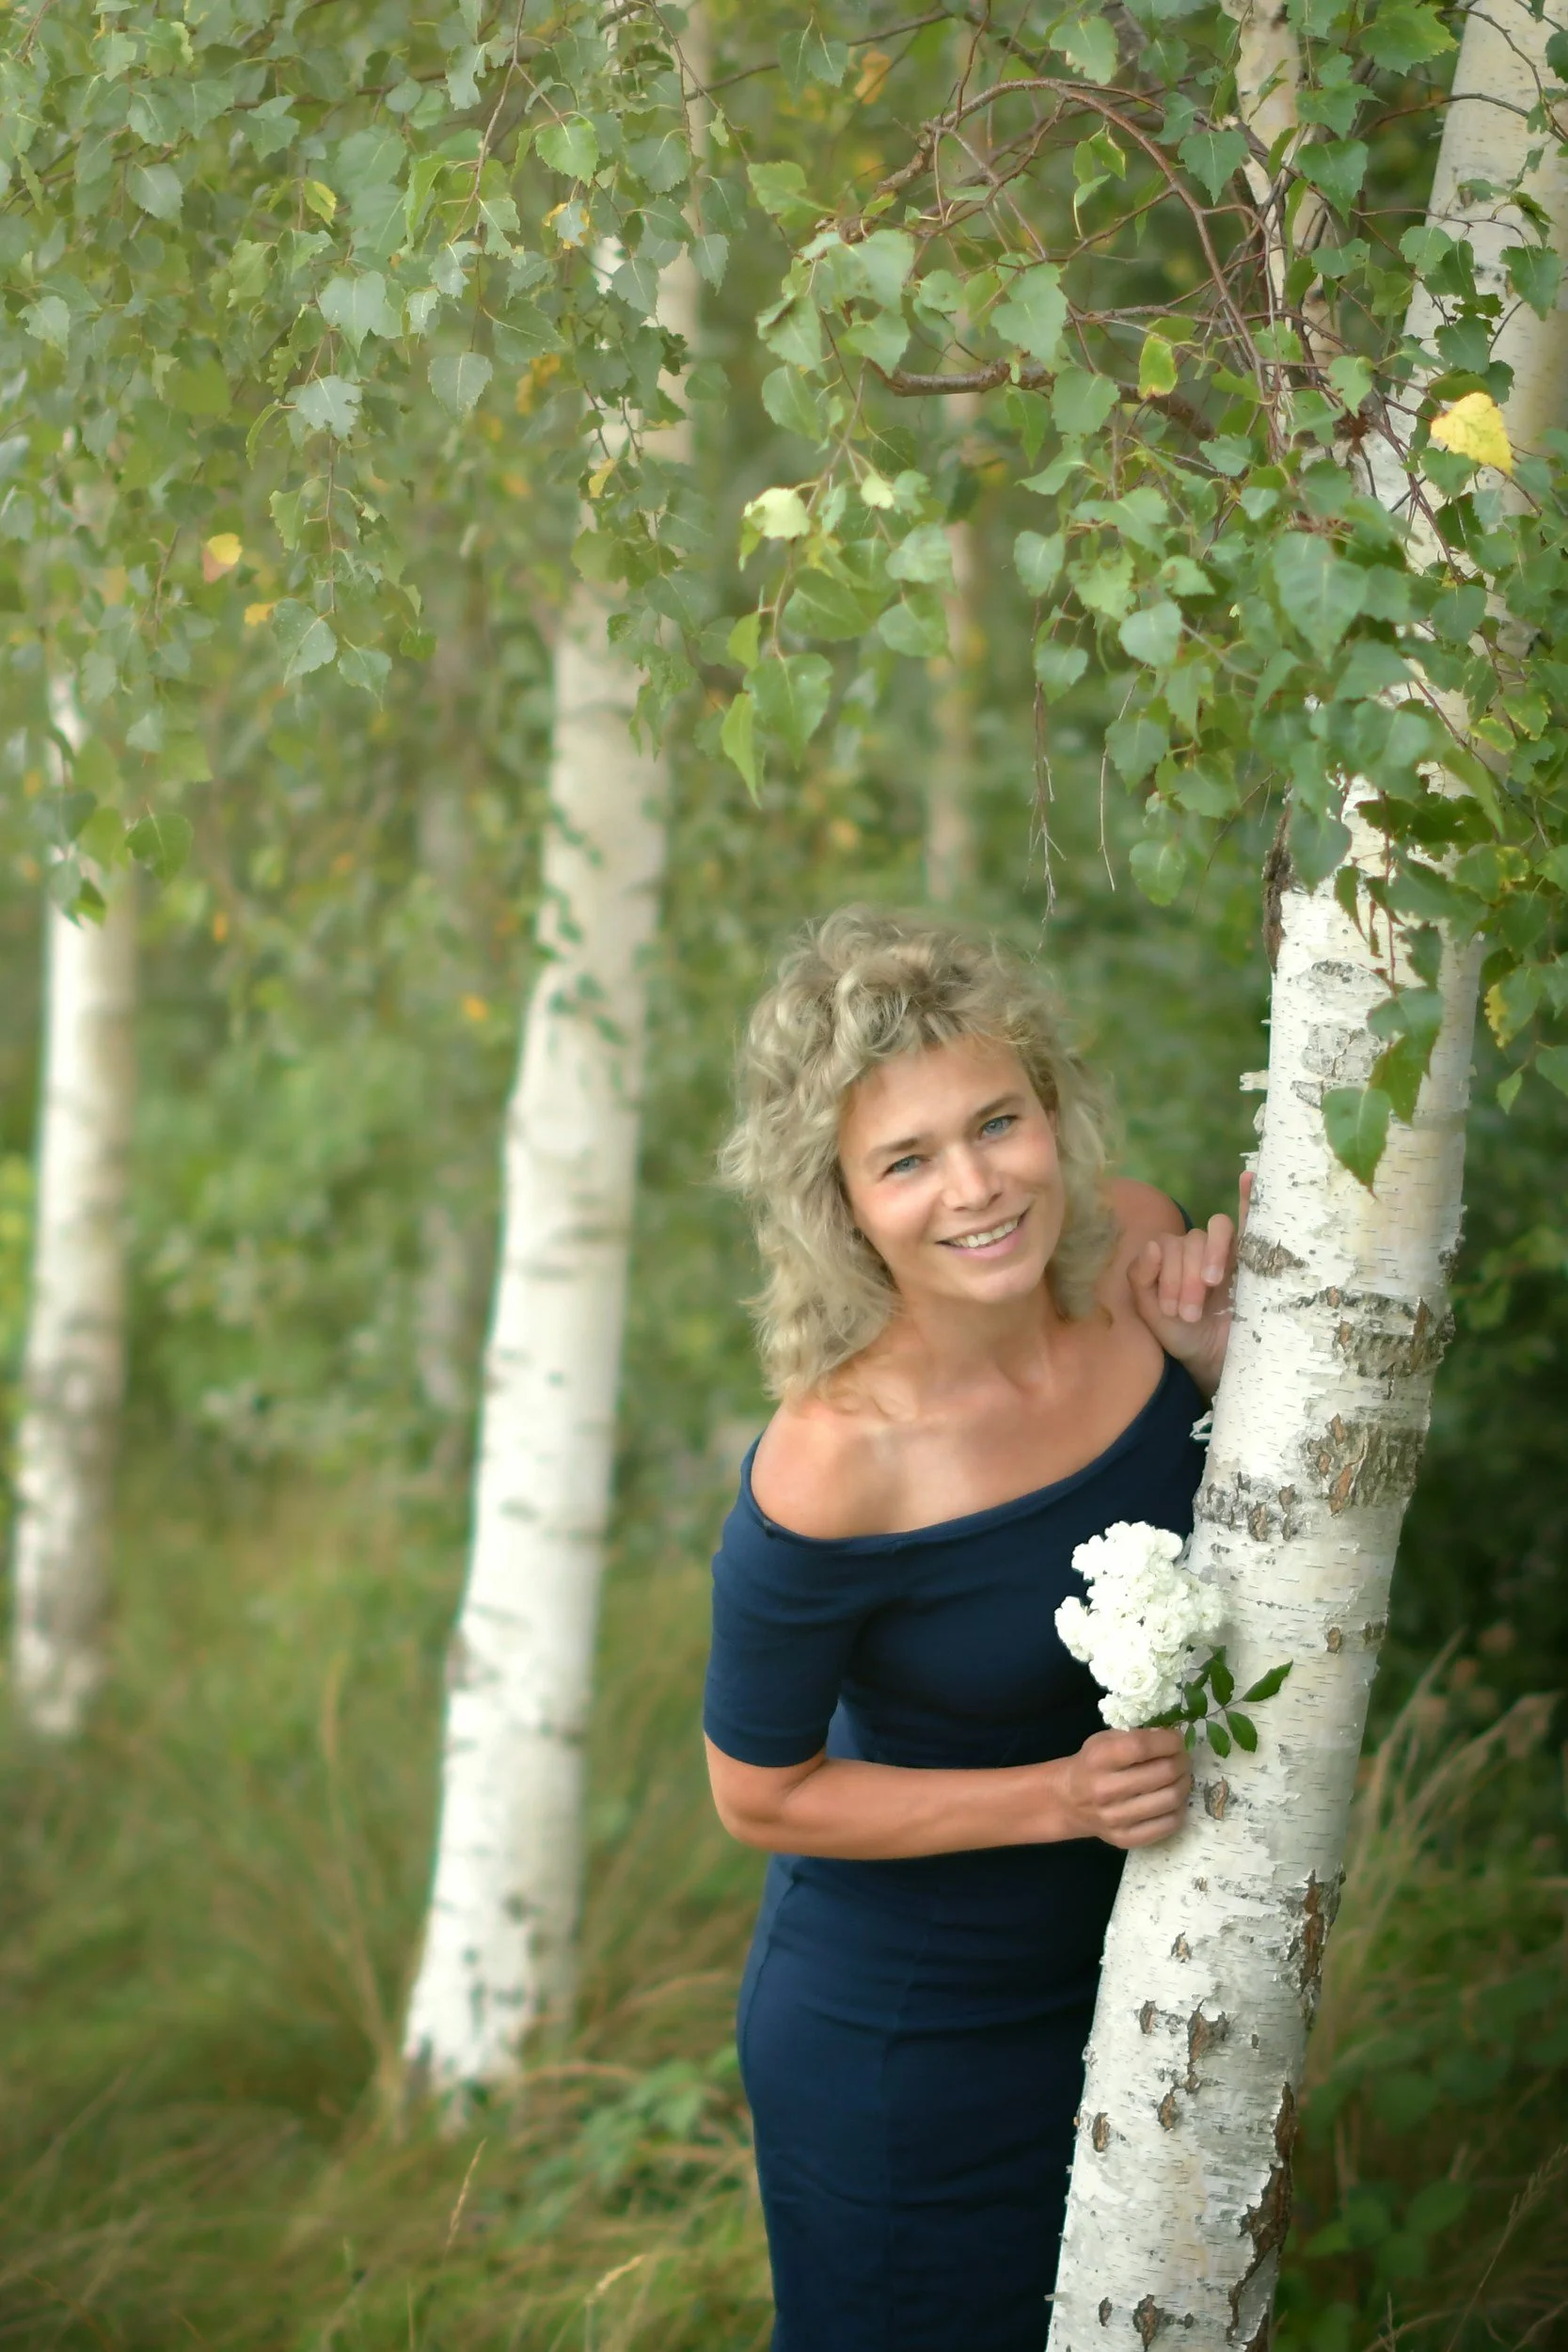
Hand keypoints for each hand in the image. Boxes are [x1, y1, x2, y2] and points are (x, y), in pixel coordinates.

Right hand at [1056, 1727, 1191, 1849]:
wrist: (1069, 1802)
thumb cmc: (1092, 1765)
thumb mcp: (1103, 1741)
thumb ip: (1134, 1737)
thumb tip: (1171, 1740)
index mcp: (1098, 1759)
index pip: (1142, 1747)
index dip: (1168, 1741)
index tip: (1177, 1739)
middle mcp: (1105, 1790)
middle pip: (1163, 1773)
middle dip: (1181, 1761)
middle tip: (1182, 1758)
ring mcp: (1115, 1818)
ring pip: (1171, 1799)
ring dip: (1184, 1784)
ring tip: (1181, 1777)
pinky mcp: (1125, 1839)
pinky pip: (1168, 1824)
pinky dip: (1179, 1809)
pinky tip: (1173, 1799)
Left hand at [1128, 1173, 1251, 1398]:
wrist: (1217, 1360)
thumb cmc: (1182, 1335)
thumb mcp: (1152, 1312)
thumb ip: (1141, 1280)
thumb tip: (1152, 1245)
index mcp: (1169, 1258)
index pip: (1166, 1246)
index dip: (1168, 1275)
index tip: (1172, 1311)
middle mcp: (1195, 1249)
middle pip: (1190, 1241)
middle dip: (1186, 1278)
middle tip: (1190, 1313)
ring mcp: (1225, 1251)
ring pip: (1215, 1232)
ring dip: (1210, 1257)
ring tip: (1212, 1285)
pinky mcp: (1252, 1258)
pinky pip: (1250, 1220)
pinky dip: (1249, 1197)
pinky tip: (1248, 1178)